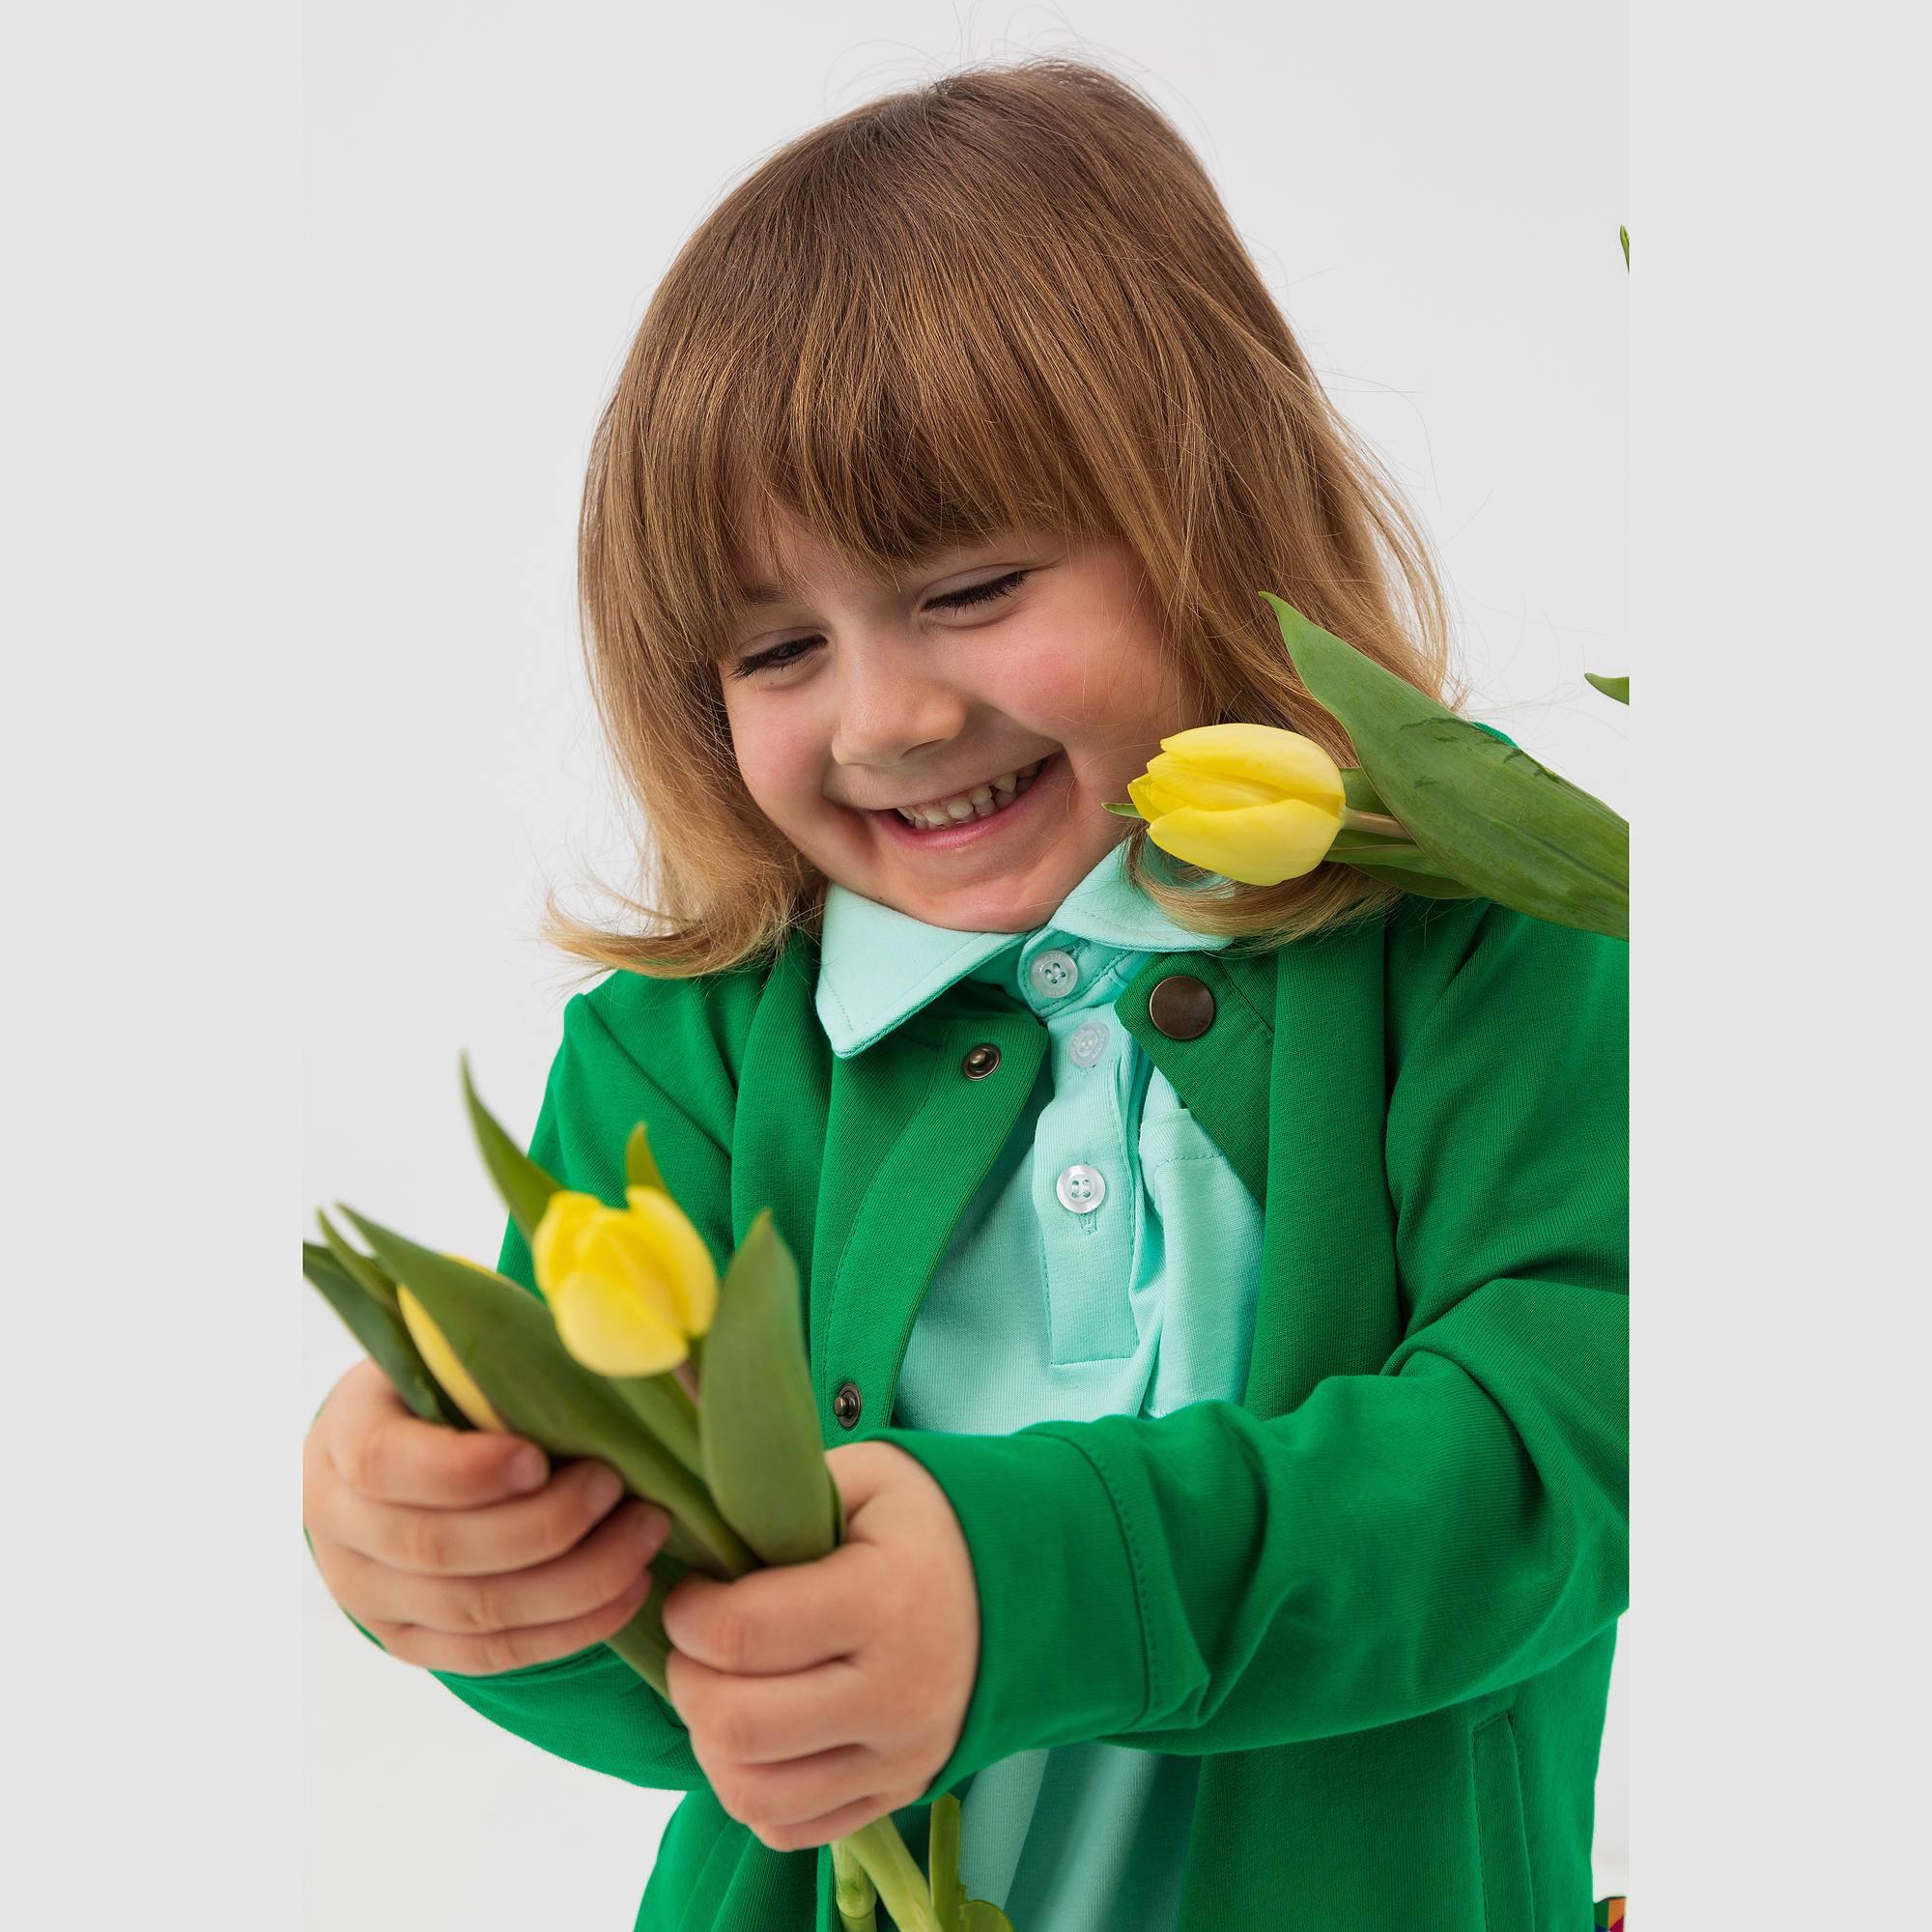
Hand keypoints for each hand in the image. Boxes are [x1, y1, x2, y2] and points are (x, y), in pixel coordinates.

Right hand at [303, 1357, 673, 1673]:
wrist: (410, 1455)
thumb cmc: (455, 1388)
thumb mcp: (459, 1355)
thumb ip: (505, 1354)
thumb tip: (602, 1339)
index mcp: (343, 1436)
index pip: (383, 1465)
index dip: (464, 1471)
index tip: (538, 1458)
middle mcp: (338, 1525)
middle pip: (438, 1549)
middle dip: (544, 1525)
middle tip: (617, 1486)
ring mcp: (370, 1596)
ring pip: (475, 1610)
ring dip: (576, 1579)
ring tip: (645, 1534)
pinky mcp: (412, 1643)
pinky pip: (494, 1654)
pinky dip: (571, 1628)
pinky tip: (629, 1589)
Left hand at [659, 1441, 979, 1851]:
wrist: (1029, 1585)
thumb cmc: (925, 1524)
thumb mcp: (863, 1479)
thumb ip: (780, 1493)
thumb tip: (693, 1524)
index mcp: (882, 1600)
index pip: (741, 1633)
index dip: (688, 1614)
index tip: (693, 1591)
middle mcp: (894, 1693)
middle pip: (737, 1726)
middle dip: (687, 1680)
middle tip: (696, 1643)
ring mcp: (900, 1758)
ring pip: (754, 1795)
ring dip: (710, 1743)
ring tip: (721, 1691)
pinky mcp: (898, 1795)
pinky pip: (789, 1830)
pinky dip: (752, 1791)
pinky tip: (759, 1736)